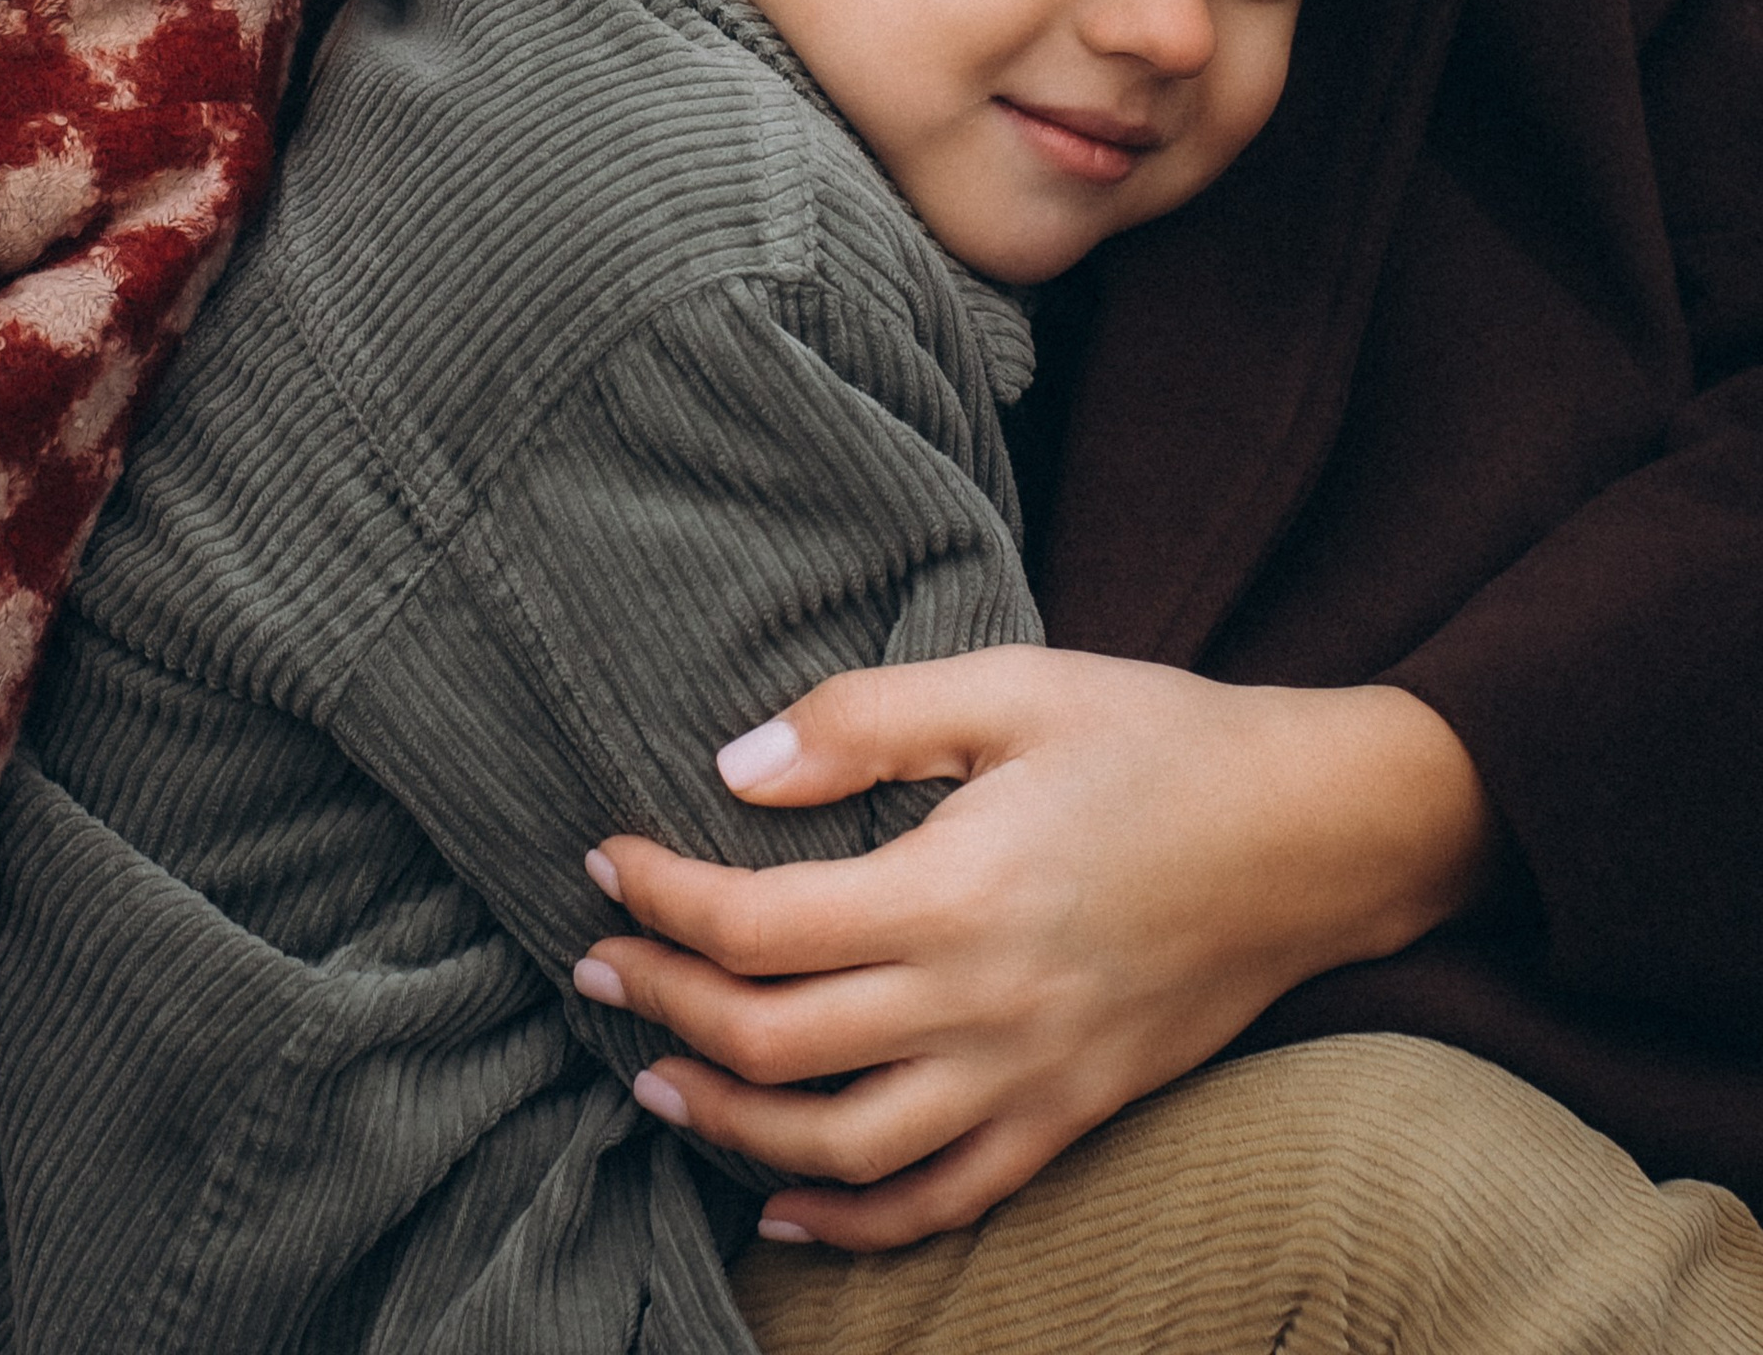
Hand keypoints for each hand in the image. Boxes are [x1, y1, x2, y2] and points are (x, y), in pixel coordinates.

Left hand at [574, 647, 1500, 1246]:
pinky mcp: (1070, 1118)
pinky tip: (781, 1202)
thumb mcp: (1007, 685)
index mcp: (955, 890)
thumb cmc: (1153, 737)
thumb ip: (864, 721)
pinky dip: (850, 1220)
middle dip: (664, 1005)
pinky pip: (942, 1201)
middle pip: (777, 1043)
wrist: (1311, 832)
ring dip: (729, 1125)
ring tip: (654, 1078)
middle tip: (593, 964)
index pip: (758, 926)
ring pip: (841, 1148)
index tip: (602, 861)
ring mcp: (1029, 1080)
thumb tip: (735, 768)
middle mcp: (982, 1005)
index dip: (661, 901)